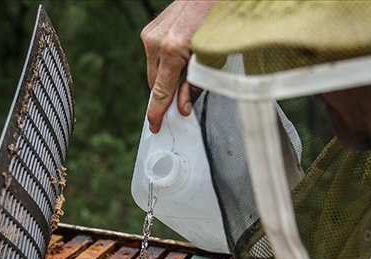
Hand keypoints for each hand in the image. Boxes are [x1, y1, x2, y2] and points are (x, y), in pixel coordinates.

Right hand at [141, 0, 216, 132]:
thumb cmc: (219, 20)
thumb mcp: (213, 59)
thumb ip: (194, 86)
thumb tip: (182, 107)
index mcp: (171, 50)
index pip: (159, 91)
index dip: (156, 112)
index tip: (155, 125)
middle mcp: (156, 41)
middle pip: (155, 83)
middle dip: (168, 92)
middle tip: (185, 95)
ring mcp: (151, 33)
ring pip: (154, 69)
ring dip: (168, 75)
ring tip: (190, 64)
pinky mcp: (151, 28)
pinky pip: (155, 56)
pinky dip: (167, 62)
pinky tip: (184, 54)